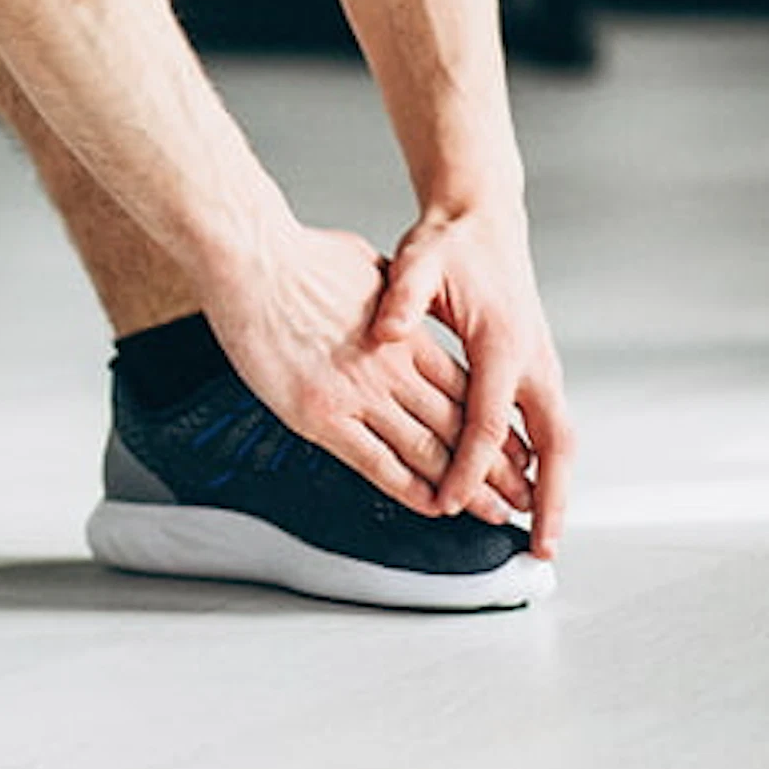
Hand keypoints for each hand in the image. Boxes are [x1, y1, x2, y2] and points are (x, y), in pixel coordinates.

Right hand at [206, 223, 499, 524]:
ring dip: (464, 487)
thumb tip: (395, 301)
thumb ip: (390, 296)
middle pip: (459, 428)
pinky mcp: (320, 415)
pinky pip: (377, 464)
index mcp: (404, 338)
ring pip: (428, 453)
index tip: (515, 448)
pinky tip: (431, 505)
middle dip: (495, 468)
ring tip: (489, 511)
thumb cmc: (294, 256)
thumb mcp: (365, 266)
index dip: (495, 425)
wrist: (249, 260)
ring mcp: (357, 396)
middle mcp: (391, 372)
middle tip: (520, 494)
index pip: (466, 392)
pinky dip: (410, 490)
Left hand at [378, 204, 573, 558]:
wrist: (483, 219)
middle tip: (540, 548)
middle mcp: (534, 361)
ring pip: (558, 439)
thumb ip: (403, 299)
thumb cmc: (451, 243)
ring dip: (554, 487)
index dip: (468, 468)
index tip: (449, 502)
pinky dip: (546, 462)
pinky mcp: (537, 367)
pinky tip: (529, 488)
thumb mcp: (420, 262)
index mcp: (503, 344)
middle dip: (549, 500)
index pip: (489, 423)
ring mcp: (542, 366)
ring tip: (540, 533)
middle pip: (553, 446)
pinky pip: (548, 425)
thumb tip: (383, 332)